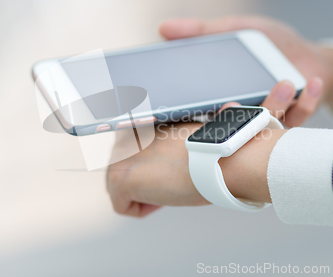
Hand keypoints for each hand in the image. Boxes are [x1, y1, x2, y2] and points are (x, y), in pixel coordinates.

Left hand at [106, 103, 285, 217]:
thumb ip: (164, 141)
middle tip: (171, 179)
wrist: (215, 159)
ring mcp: (117, 157)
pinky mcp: (119, 179)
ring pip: (119, 189)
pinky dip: (143, 209)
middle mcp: (122, 136)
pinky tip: (163, 197)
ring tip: (169, 186)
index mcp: (138, 123)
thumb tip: (164, 154)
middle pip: (122, 170)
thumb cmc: (208, 150)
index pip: (129, 152)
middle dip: (144, 180)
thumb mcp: (181, 136)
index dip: (150, 166)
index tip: (167, 170)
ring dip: (143, 194)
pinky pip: (122, 206)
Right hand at [160, 16, 332, 124]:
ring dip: (273, 106)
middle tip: (229, 105)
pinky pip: (297, 119)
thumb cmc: (269, 44)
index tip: (179, 107)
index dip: (185, 112)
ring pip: (263, 125)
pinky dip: (306, 102)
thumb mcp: (234, 29)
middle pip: (227, 125)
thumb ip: (202, 30)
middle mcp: (241, 112)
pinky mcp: (293, 118)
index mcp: (220, 96)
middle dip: (228, 118)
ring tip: (285, 84)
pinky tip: (311, 83)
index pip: (196, 109)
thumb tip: (162, 28)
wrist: (308, 55)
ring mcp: (266, 118)